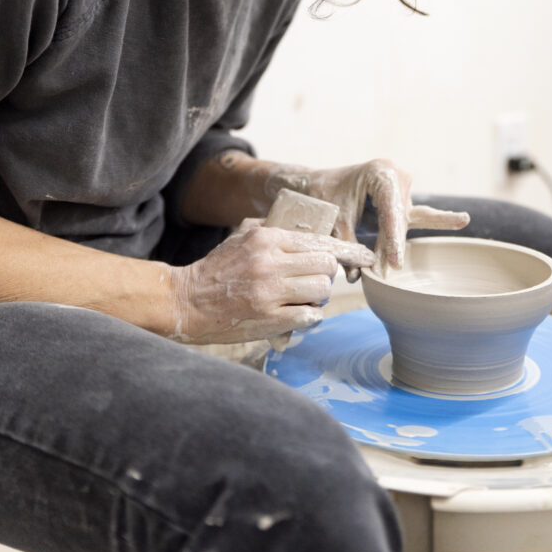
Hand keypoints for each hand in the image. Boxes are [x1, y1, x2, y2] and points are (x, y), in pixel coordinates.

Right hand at [167, 221, 374, 343]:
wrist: (186, 301)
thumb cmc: (217, 269)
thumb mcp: (242, 238)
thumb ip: (273, 232)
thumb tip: (308, 231)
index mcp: (266, 239)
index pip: (319, 240)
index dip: (347, 249)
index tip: (365, 254)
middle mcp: (270, 263)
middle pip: (326, 265)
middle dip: (326, 274)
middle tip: (315, 280)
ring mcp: (270, 293)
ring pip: (322, 290)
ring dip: (319, 296)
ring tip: (303, 297)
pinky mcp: (269, 319)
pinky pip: (310, 316)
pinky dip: (310, 315)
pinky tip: (298, 313)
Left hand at [266, 159, 468, 274]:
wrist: (318, 183)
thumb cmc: (325, 196)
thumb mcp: (334, 219)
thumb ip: (348, 243)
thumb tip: (357, 275)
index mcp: (381, 172)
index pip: (392, 209)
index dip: (393, 238)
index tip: (394, 263)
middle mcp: (397, 176)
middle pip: (400, 219)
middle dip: (391, 246)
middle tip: (380, 273)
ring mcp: (403, 188)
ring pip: (404, 223)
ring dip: (394, 244)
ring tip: (388, 265)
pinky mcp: (403, 200)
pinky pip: (423, 214)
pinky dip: (441, 220)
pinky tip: (461, 220)